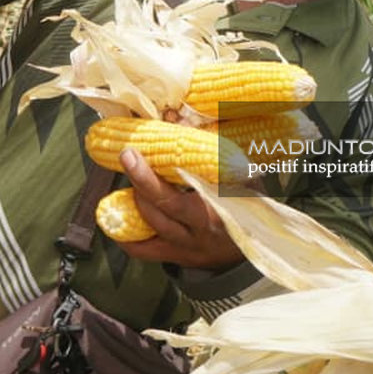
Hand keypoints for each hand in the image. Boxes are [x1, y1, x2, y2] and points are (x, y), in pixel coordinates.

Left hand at [115, 149, 246, 269]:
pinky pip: (143, 251)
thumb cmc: (248, 200)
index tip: (133, 153)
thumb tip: (172, 117)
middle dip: (141, 179)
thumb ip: (211, 146)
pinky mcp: (176, 256)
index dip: (150, 176)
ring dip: (136, 198)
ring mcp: (187, 246)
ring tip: (132, 176)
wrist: (257, 244)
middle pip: (163, 206)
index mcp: (218, 207)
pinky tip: (115, 215)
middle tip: (128, 155)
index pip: (181, 193)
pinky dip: (125, 234)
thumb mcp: (242, 174)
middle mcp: (200, 229)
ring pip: (151, 225)